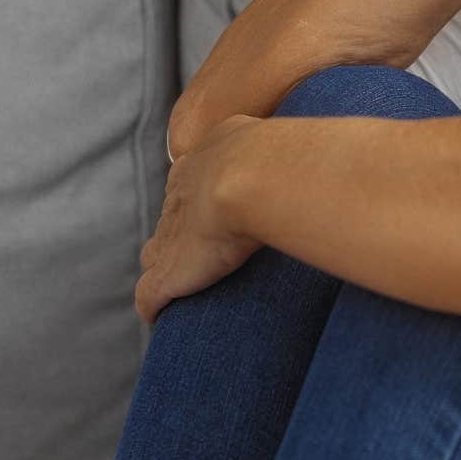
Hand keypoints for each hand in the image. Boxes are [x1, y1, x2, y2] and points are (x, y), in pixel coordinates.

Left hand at [135, 113, 265, 324]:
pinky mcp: (168, 274)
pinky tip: (158, 316)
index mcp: (199, 166)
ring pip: (154, 254)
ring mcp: (169, 237)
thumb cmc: (273, 158)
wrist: (251, 176)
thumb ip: (280, 152)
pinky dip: (151, 305)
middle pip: (170, 220)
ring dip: (165, 266)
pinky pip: (148, 295)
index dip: (200, 203)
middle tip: (202, 250)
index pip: (189, 187)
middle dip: (181, 233)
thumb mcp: (274, 143)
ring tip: (183, 284)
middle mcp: (179, 199)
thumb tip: (312, 152)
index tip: (215, 214)